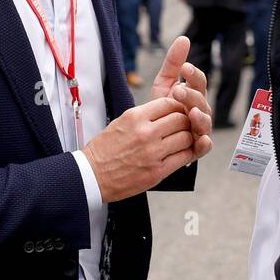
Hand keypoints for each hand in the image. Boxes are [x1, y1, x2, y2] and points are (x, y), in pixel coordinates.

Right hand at [83, 97, 197, 202]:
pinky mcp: (157, 171)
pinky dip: (186, 153)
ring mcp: (153, 153)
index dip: (178, 106)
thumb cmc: (104, 149)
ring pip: (186, 137)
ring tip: (181, 140)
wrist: (91, 176)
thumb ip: (144, 116)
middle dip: (186, 121)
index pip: (169, 103)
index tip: (178, 111)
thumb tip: (167, 110)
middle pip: (181, 119)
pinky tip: (181, 153)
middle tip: (183, 126)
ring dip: (188, 138)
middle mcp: (146, 133)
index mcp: (135, 117)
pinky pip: (184, 157)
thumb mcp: (121, 122)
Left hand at [151, 36, 212, 160]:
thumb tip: (184, 38)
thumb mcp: (164, 83)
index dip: (193, 75)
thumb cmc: (162, 107)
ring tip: (192, 113)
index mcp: (194, 93)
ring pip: (205, 122)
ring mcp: (200, 128)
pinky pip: (204, 146)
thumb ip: (173, 62)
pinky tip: (201, 139)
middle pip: (201, 100)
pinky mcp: (197, 147)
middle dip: (191, 95)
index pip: (198, 81)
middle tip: (177, 91)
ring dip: (201, 118)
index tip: (184, 68)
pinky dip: (204, 143)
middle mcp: (201, 110)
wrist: (153, 136)